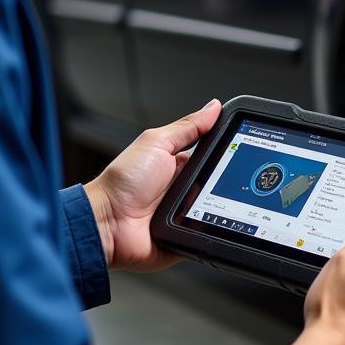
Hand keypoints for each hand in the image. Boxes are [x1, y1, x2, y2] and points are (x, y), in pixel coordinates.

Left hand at [84, 99, 221, 272]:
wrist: (106, 222)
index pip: (213, 155)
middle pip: (219, 182)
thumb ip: (187, 127)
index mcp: (179, 164)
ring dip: (219, 205)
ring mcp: (185, 214)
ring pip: (219, 208)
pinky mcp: (184, 237)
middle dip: (225, 180)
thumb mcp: (156, 143)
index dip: (227, 151)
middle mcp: (184, 188)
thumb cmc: (122, 182)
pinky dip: (210, 230)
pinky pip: (206, 234)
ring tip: (205, 200)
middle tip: (218, 177)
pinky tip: (206, 223)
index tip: (239, 145)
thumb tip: (213, 107)